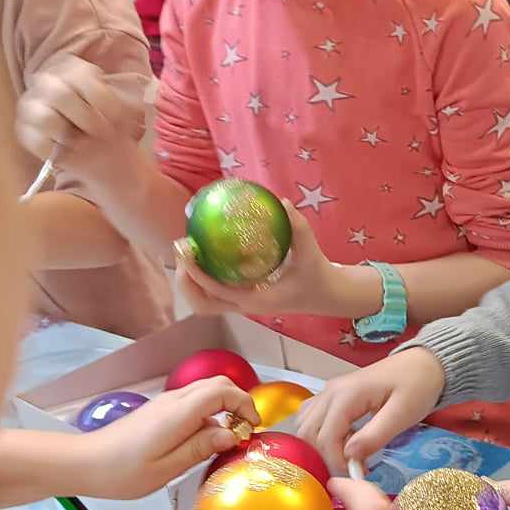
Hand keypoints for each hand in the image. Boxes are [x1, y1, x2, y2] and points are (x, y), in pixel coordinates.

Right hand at [16, 52, 146, 182]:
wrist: (96, 150)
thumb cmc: (107, 124)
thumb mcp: (118, 107)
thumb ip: (119, 102)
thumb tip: (131, 109)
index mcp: (71, 68)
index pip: (83, 77)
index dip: (105, 102)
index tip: (119, 120)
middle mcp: (46, 81)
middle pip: (62, 94)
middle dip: (89, 119)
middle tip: (101, 133)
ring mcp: (30, 105)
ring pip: (46, 118)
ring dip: (71, 135)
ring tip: (82, 140)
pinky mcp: (23, 130)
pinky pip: (38, 142)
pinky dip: (58, 150)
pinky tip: (69, 149)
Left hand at [76, 377, 259, 497]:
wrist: (84, 463)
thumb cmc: (122, 472)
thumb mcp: (167, 469)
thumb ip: (201, 448)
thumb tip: (231, 434)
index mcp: (178, 413)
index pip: (223, 391)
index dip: (245, 404)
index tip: (252, 428)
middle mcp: (173, 401)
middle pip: (217, 384)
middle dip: (239, 402)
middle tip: (244, 432)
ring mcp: (165, 404)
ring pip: (205, 391)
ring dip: (224, 408)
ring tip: (228, 439)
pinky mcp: (159, 411)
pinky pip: (192, 403)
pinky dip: (209, 414)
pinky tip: (204, 441)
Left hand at [173, 203, 356, 317]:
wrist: (326, 295)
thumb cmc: (317, 275)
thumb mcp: (311, 251)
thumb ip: (298, 227)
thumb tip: (281, 203)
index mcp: (257, 300)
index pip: (216, 291)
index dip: (196, 272)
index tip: (187, 249)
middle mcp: (245, 306)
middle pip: (201, 304)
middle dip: (185, 282)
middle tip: (182, 250)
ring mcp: (242, 305)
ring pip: (204, 303)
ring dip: (190, 282)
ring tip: (187, 252)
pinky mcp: (243, 299)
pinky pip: (214, 294)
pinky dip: (202, 279)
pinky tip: (203, 254)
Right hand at [295, 347, 445, 474]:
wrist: (424, 363)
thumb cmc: (418, 386)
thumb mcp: (403, 414)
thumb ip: (375, 436)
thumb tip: (349, 457)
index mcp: (347, 395)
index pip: (325, 437)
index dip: (336, 462)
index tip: (356, 475)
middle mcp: (331, 391)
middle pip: (308, 433)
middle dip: (326, 456)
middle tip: (352, 468)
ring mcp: (330, 392)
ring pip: (306, 426)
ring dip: (321, 446)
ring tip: (350, 454)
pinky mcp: (333, 395)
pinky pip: (313, 418)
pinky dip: (321, 434)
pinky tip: (344, 440)